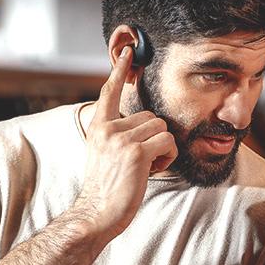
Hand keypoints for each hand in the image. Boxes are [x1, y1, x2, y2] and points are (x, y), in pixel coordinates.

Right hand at [70, 45, 177, 241]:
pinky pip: (168, 142)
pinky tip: (152, 171)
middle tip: (141, 162)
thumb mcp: (104, 153)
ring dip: (162, 149)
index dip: (119, 70)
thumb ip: (117, 134)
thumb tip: (146, 124)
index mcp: (98, 127)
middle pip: (151, 117)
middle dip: (154, 139)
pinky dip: (167, 157)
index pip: (109, 92)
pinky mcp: (136, 152)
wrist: (97, 213)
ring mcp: (121, 138)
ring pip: (162, 129)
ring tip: (145, 168)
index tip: (127, 51)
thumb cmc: (107, 188)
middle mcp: (107, 128)